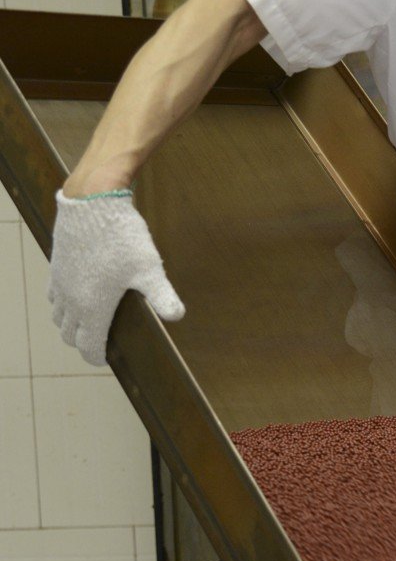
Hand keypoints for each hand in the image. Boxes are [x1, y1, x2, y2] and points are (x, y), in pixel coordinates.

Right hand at [48, 189, 184, 365]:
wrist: (93, 201)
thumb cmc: (122, 237)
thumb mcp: (149, 268)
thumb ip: (162, 296)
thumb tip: (177, 316)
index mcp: (92, 307)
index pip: (88, 346)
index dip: (97, 357)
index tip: (107, 359)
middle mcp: (70, 299)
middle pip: (69, 335)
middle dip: (83, 342)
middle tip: (101, 341)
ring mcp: (60, 282)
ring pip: (58, 316)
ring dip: (71, 324)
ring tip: (90, 321)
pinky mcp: (56, 265)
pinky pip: (53, 294)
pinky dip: (62, 303)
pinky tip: (79, 294)